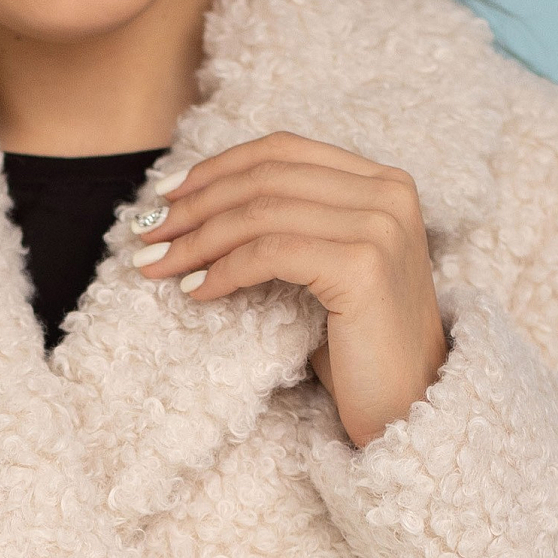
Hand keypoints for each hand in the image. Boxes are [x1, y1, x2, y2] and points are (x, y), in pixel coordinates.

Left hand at [132, 133, 446, 445]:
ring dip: (198, 239)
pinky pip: (271, 252)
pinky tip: (197, 291)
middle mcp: (388, 193)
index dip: (218, 167)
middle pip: (267, 176)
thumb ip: (292, 223)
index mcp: (383, 182)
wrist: (409, 407)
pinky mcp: (363, 266)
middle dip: (196, 204)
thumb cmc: (359, 346)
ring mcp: (380, 226)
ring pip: (262, 212)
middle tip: (148, 232)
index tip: (168, 195)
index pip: (283, 150)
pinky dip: (224, 270)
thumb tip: (197, 202)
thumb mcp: (327, 267)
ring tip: (157, 266)